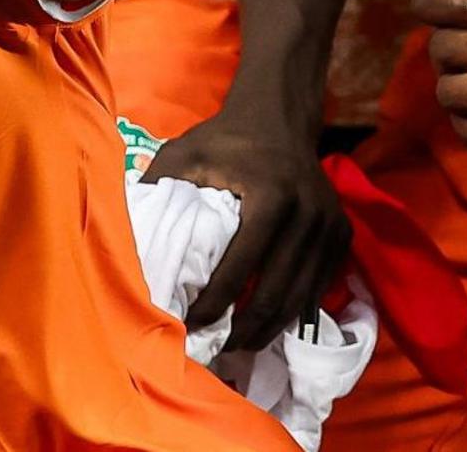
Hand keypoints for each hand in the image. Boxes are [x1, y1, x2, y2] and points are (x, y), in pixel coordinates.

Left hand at [149, 116, 351, 351]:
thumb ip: (157, 188)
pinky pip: (317, 287)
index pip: (241, 267)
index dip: (215, 302)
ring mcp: (330, 226)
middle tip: (218, 348)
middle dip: (245, 329)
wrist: (278, 117)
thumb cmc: (223, 139)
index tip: (191, 323)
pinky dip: (292, 311)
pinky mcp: (342, 235)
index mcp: (270, 196)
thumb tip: (123, 233)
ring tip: (239, 346)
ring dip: (270, 329)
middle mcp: (308, 214)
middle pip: (275, 292)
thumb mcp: (183, 154)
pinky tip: (266, 324)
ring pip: (300, 298)